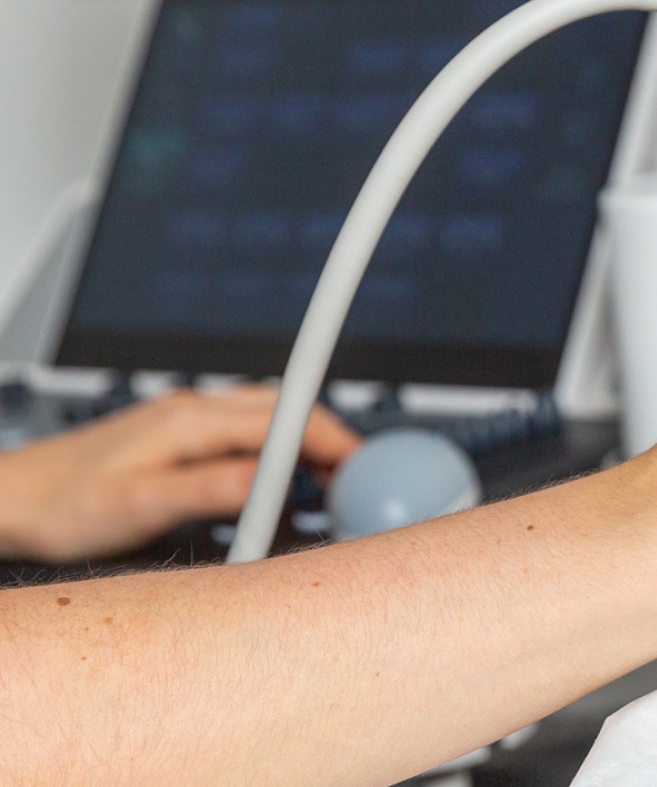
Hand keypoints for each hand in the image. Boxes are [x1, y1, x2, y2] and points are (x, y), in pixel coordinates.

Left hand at [0, 386, 358, 563]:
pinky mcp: (178, 436)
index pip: (286, 417)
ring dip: (304, 449)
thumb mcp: (139, 507)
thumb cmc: (61, 507)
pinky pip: (245, 433)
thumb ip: (210, 490)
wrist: (12, 499)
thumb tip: (271, 482)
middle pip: (286, 411)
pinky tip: (273, 487)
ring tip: (324, 490)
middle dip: (330, 444)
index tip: (361, 469)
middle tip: (354, 486)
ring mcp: (186, 419)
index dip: (333, 440)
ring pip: (269, 419)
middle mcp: (193, 409)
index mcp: (191, 421)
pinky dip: (275, 455)